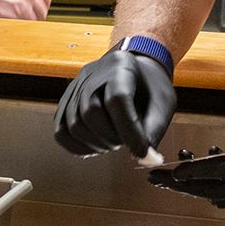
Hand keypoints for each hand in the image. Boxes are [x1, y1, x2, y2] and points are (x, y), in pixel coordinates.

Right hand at [0, 0, 52, 19]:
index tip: (43, 6)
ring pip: (35, 18)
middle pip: (43, 8)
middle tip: (34, 16)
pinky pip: (25, 23)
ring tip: (23, 20)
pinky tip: (16, 22)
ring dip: (31, 21)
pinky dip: (22, 25)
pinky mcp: (16, 15)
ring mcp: (23, 4)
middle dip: (39, 13)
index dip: (45, 2)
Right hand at [54, 47, 176, 159]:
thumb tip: (145, 160)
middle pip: (91, 112)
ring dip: (96, 144)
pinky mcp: (66, 102)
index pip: (117, 99)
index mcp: (121, 65)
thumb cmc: (151, 88)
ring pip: (74, 124)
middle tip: (126, 142)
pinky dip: (77, 147)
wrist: (136, 72)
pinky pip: (61, 131)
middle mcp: (93, 72)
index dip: (129, 131)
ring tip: (114, 142)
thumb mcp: (163, 104)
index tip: (142, 152)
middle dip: (111, 137)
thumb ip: (154, 131)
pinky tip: (95, 148)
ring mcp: (75, 87)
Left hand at [150, 106, 224, 207]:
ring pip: (222, 188)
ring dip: (196, 181)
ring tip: (175, 167)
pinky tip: (209, 161)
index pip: (223, 172)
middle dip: (183, 184)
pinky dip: (215, 176)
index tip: (169, 172)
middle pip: (214, 188)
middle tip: (153, 178)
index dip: (194, 172)